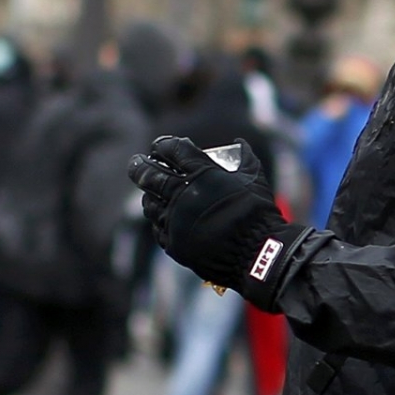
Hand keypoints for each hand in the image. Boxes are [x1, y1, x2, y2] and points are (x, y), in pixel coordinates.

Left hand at [129, 136, 304, 302]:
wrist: (257, 252)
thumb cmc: (257, 213)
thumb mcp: (254, 178)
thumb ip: (245, 157)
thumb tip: (239, 143)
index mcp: (201, 173)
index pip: (171, 149)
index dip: (163, 145)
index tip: (160, 147)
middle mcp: (182, 194)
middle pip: (149, 173)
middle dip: (139, 166)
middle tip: (137, 162)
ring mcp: (175, 219)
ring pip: (149, 202)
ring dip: (148, 195)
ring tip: (149, 192)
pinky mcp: (173, 242)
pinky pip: (157, 227)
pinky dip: (158, 220)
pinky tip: (161, 216)